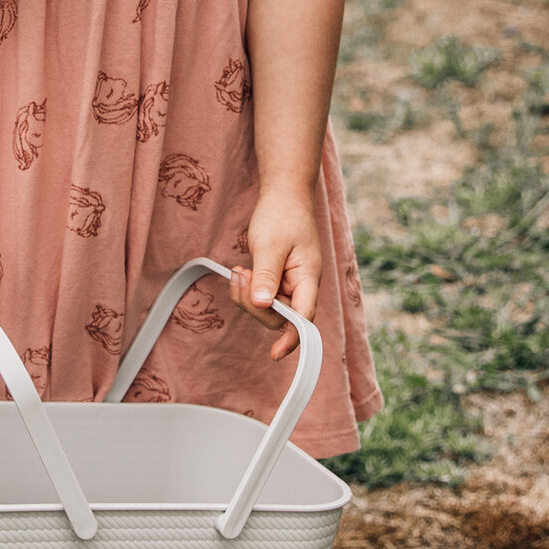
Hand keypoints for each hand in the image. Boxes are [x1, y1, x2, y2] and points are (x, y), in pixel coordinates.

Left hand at [232, 188, 322, 360]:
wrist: (284, 194)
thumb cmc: (282, 216)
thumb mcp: (270, 245)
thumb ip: (267, 276)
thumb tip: (262, 305)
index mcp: (308, 279)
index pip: (303, 319)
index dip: (292, 339)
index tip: (275, 354)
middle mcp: (302, 286)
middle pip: (281, 317)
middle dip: (255, 306)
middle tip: (240, 278)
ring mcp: (291, 284)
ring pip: (269, 308)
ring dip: (249, 296)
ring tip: (239, 272)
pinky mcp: (279, 279)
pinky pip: (264, 296)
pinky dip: (249, 288)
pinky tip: (242, 272)